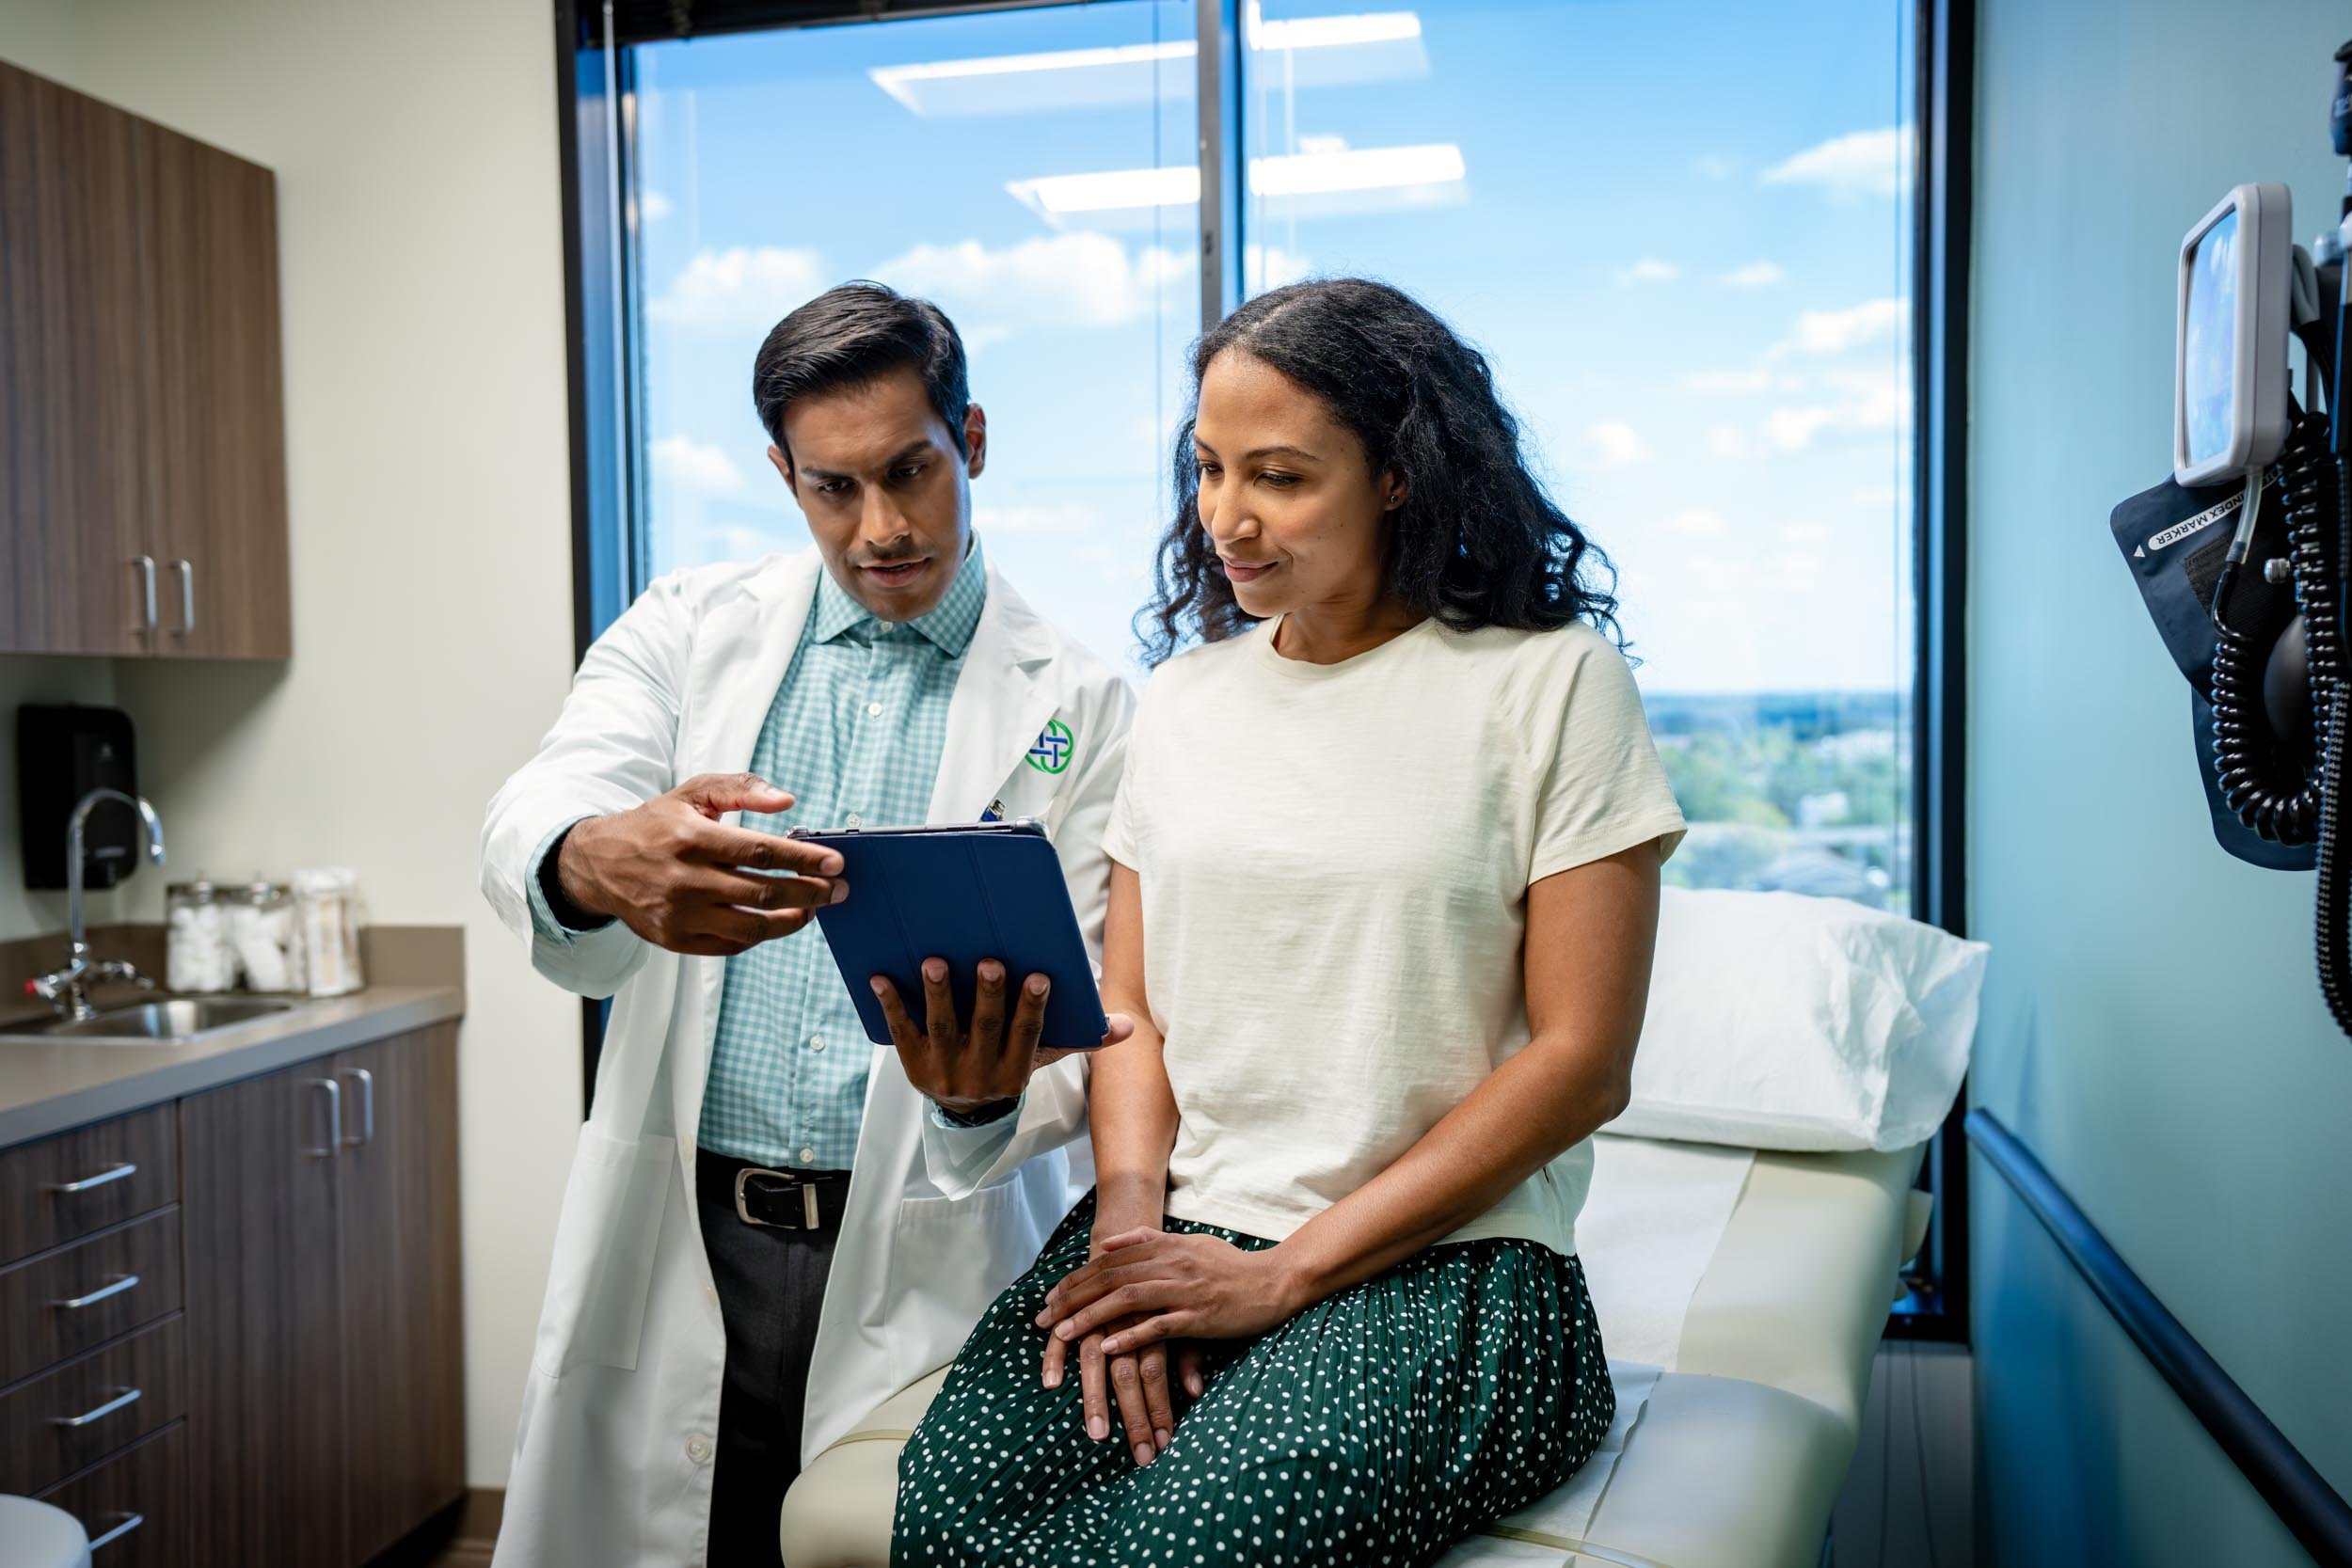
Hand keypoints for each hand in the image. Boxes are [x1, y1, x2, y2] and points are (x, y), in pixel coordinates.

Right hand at [557, 773, 844, 956]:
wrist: (599, 864)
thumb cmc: (656, 824)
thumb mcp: (693, 793)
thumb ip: (742, 789)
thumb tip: (787, 801)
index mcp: (691, 838)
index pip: (760, 852)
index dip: (803, 859)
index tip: (835, 862)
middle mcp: (685, 880)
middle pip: (763, 893)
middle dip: (811, 892)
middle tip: (838, 889)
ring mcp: (679, 915)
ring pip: (752, 927)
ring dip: (793, 920)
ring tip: (813, 908)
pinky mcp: (675, 940)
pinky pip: (731, 944)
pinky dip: (760, 934)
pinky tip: (777, 920)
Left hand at [872, 958, 1133, 1118]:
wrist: (965, 1112)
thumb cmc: (1009, 1064)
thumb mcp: (1044, 1058)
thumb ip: (1083, 1039)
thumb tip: (1128, 1026)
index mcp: (1015, 1071)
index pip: (1028, 1037)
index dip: (1033, 1008)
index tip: (1040, 976)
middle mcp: (980, 1075)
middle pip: (985, 1030)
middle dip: (989, 995)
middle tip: (990, 961)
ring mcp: (944, 1070)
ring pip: (943, 1029)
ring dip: (940, 994)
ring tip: (936, 962)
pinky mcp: (913, 1064)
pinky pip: (902, 1032)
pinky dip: (892, 1004)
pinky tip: (881, 976)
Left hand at [1037, 1231, 1308, 1354]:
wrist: (1273, 1281)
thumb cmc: (1229, 1266)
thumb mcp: (1188, 1243)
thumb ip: (1148, 1242)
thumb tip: (1109, 1242)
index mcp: (1166, 1247)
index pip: (1109, 1261)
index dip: (1076, 1278)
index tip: (1049, 1297)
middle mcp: (1171, 1265)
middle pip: (1111, 1278)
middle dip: (1073, 1298)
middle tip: (1044, 1318)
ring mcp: (1185, 1290)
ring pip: (1129, 1300)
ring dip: (1093, 1317)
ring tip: (1064, 1334)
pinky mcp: (1200, 1315)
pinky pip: (1160, 1326)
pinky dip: (1132, 1336)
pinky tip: (1108, 1348)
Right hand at [1041, 1309, 1204, 1466]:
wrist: (1128, 1245)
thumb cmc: (1159, 1293)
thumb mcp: (1179, 1320)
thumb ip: (1188, 1355)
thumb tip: (1197, 1391)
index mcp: (1154, 1321)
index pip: (1157, 1372)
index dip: (1161, 1408)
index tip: (1165, 1444)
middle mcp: (1125, 1321)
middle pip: (1128, 1374)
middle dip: (1135, 1418)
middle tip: (1141, 1456)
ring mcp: (1097, 1316)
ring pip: (1094, 1360)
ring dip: (1096, 1399)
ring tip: (1097, 1435)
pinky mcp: (1074, 1310)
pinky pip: (1060, 1336)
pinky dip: (1053, 1357)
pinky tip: (1051, 1384)